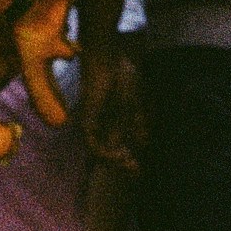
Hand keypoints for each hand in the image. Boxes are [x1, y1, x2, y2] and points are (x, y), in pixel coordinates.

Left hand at [76, 44, 146, 174]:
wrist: (112, 59)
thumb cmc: (122, 75)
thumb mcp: (134, 105)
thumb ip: (136, 124)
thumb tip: (143, 143)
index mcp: (110, 121)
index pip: (116, 147)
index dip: (126, 161)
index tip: (139, 169)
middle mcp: (100, 125)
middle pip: (107, 154)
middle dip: (122, 165)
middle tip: (137, 171)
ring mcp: (92, 123)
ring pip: (99, 153)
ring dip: (114, 161)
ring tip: (130, 163)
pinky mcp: (87, 120)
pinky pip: (92, 145)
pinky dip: (106, 153)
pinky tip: (121, 154)